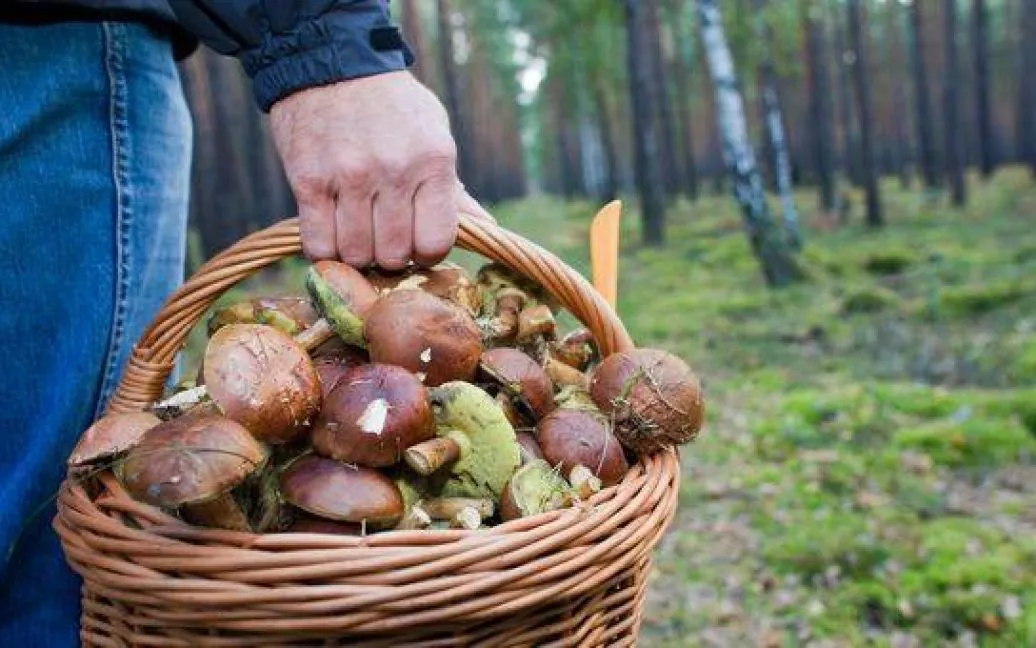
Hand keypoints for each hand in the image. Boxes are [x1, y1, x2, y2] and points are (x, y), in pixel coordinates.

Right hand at [270, 71, 486, 268]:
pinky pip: (319, 244)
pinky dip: (325, 249)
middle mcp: (394, 170)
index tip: (417, 243)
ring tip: (358, 232)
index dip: (427, 253)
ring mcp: (349, 176)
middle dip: (391, 255)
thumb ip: (454, 189)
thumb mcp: (434, 135)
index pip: (436, 242)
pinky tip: (332, 233)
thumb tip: (487, 229)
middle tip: (384, 236)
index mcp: (433, 160)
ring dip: (357, 253)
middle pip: (394, 255)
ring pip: (356, 254)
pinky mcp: (308, 180)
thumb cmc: (393, 106)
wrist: (332, 62)